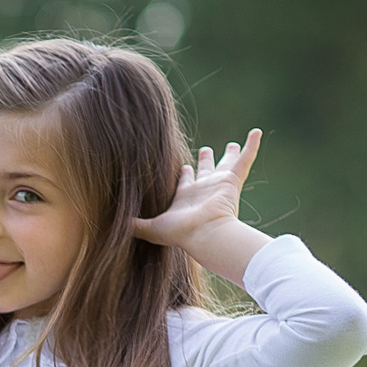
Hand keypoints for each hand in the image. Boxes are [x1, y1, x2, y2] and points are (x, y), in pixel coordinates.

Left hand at [131, 130, 269, 282]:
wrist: (205, 234)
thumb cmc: (179, 233)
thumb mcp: (150, 228)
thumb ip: (133, 225)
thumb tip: (109, 225)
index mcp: (185, 197)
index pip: (183, 182)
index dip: (182, 175)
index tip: (182, 166)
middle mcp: (203, 190)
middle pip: (205, 172)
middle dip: (205, 162)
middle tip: (206, 150)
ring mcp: (219, 185)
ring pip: (225, 165)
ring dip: (229, 154)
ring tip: (234, 144)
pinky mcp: (232, 180)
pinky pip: (246, 159)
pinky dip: (252, 146)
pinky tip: (257, 132)